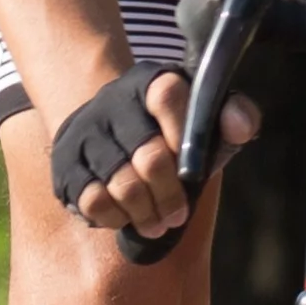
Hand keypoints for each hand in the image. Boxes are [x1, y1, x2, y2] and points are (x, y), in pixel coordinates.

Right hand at [51, 69, 259, 248]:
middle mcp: (112, 100)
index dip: (186, 138)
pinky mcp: (65, 162)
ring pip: (121, 184)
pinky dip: (116, 217)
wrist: (111, 132)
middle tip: (179, 215)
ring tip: (158, 223)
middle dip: (171, 196)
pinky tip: (127, 216)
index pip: (168, 97)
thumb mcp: (206, 118)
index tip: (194, 170)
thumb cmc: (171, 130)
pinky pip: (93, 201)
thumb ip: (235, 117)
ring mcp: (85, 131)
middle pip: (149, 156)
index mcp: (151, 80)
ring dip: (147, 213)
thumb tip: (241, 127)